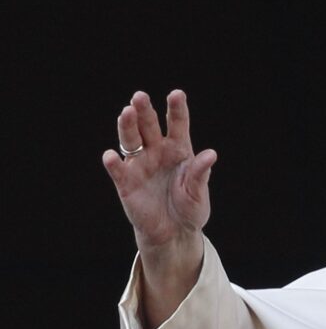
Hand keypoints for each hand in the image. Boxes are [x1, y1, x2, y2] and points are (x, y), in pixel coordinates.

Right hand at [103, 90, 216, 250]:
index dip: (176, 109)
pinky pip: (118, 170)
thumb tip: (211, 155)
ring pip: (131, 140)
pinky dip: (114, 163)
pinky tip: (112, 156)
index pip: (178, 124)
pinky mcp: (126, 182)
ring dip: (127, 126)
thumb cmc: (189, 209)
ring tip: (126, 113)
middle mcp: (157, 151)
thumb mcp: (198, 193)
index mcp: (179, 149)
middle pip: (149, 125)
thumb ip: (200, 174)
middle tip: (140, 96)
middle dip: (144, 111)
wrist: (174, 233)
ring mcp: (140, 165)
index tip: (176, 94)